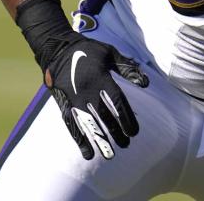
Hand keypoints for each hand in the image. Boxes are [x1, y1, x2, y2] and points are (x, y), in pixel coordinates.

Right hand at [14, 0, 148, 160]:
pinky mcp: (64, 103)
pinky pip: (72, 124)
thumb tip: (146, 84)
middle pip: (104, 116)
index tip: (134, 132)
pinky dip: (79, 139)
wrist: (57, 49)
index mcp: (100, 77)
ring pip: (88, 123)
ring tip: (110, 154)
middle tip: (126, 144)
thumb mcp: (110, 53)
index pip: (116, 102)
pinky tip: (87, 153)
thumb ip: (127, 68)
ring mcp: (74, 98)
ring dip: (99, 140)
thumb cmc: (88, 50)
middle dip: (116, 131)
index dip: (126, 117)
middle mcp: (86, 90)